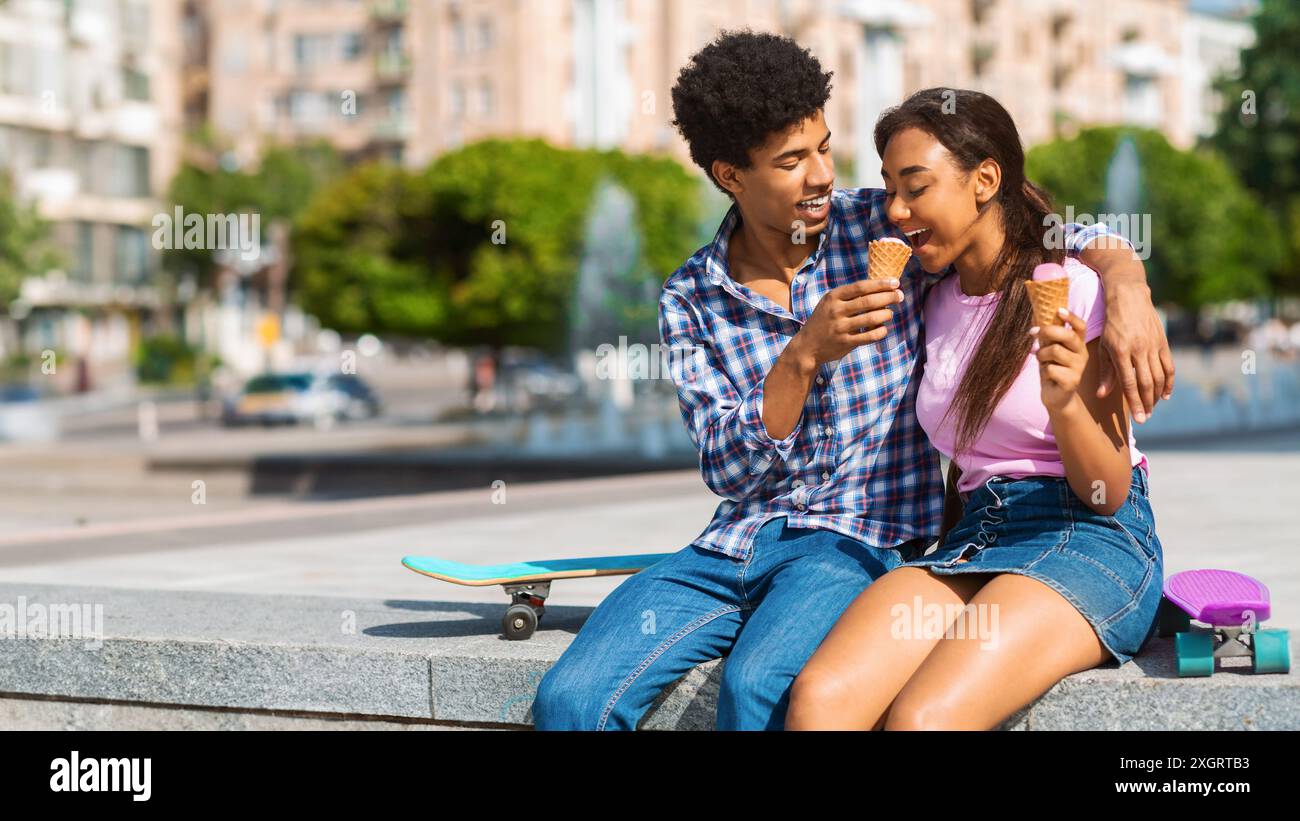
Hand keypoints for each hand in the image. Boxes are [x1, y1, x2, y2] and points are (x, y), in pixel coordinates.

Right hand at [790, 278, 903, 368]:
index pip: (861, 287)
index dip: (880, 284)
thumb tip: (879, 287)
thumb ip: (849, 296)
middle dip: (888, 297)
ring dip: (886, 315)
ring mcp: (840, 327)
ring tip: (890, 313)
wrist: (808, 346)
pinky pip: (870, 336)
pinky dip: (880, 331)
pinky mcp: (845, 342)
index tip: (895, 282)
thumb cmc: (824, 320)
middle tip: (899, 296)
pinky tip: (883, 329)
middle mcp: (836, 310)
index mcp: (833, 297)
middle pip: (869, 301)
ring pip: (872, 318)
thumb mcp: (830, 303)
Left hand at [1033, 309, 1086, 412]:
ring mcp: (1079, 368)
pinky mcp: (1072, 381)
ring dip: (1042, 354)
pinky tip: (1048, 376)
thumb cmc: (1052, 370)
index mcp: (1078, 344)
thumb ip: (1047, 336)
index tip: (1058, 310)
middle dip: (1048, 331)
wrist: (1056, 397)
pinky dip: (1043, 371)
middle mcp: (1082, 354)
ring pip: (1055, 351)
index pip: (1080, 326)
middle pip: (1067, 335)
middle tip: (1034, 332)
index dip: (1071, 317)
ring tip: (1042, 361)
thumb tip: (1036, 315)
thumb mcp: (1049, 350)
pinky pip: (1051, 369)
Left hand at [1098, 280, 1173, 422]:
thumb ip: (1105, 372)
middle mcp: (1139, 350)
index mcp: (1121, 352)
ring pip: (1159, 377)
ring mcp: (1153, 346)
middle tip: (1146, 418)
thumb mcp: (1103, 347)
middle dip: (1147, 404)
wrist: (1128, 299)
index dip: (1135, 403)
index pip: (1130, 384)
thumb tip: (1103, 395)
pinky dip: (1169, 382)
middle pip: (1147, 384)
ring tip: (1152, 408)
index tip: (1139, 419)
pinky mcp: (1163, 342)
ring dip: (1157, 395)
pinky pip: (1169, 366)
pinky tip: (1166, 395)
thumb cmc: (1111, 325)